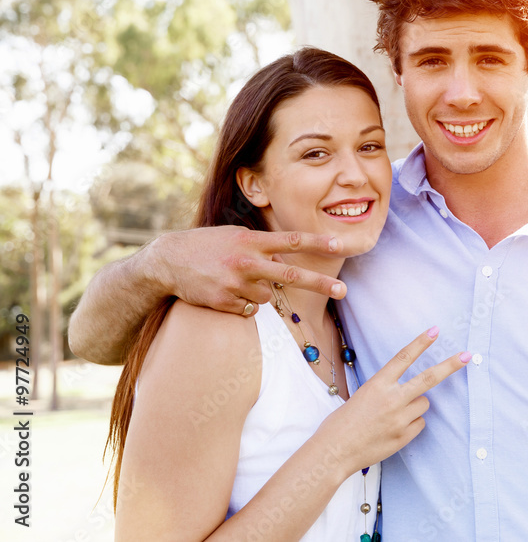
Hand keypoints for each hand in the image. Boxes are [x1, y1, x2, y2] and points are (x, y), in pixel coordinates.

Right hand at [149, 225, 345, 314]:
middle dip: (319, 284)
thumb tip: (288, 259)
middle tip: (343, 291)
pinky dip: (243, 304)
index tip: (340, 244)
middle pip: (291, 275)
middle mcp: (246, 261)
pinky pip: (249, 310)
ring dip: (260, 292)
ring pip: (267, 297)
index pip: (291, 240)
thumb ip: (262, 246)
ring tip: (236, 281)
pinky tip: (226, 292)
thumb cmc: (207, 245)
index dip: (317, 242)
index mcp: (251, 240)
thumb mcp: (235, 235)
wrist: (167, 260)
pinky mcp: (224, 302)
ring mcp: (235, 283)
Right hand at [324, 327, 470, 472]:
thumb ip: (385, 390)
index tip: (435, 330)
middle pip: (429, 378)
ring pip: (424, 404)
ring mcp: (399, 419)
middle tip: (467, 356)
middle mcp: (392, 399)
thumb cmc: (341, 423)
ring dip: (416, 406)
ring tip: (394, 415)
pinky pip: (419, 424)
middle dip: (450, 366)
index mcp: (378, 384)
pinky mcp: (404, 437)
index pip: (404, 357)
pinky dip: (411, 424)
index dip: (421, 343)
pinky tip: (393, 429)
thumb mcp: (361, 396)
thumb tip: (407, 391)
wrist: (333, 452)